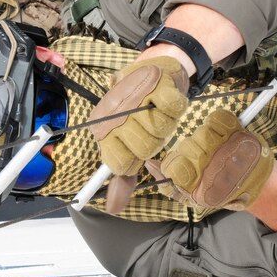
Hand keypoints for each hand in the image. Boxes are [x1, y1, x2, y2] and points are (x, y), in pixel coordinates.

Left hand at [87, 56, 189, 174]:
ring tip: (156, 112)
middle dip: (152, 142)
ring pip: (160, 130)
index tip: (134, 149)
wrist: (155, 68)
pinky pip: (173, 107)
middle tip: (147, 127)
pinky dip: (173, 107)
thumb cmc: (138, 111)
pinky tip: (164, 101)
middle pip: (144, 149)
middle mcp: (115, 111)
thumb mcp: (125, 142)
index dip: (133, 161)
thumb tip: (114, 207)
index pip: (119, 163)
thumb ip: (122, 175)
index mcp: (102, 127)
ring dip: (165, 124)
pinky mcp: (157, 82)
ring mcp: (135, 96)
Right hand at [146, 109, 272, 210]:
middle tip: (204, 156)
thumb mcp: (193, 196)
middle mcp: (213, 169)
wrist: (258, 186)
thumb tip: (149, 164)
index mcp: (199, 187)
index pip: (172, 166)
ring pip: (202, 132)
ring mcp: (228, 151)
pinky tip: (224, 133)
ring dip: (206, 136)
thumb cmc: (222, 190)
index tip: (184, 165)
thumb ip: (169, 184)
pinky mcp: (240, 136)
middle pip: (187, 146)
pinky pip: (220, 118)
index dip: (175, 163)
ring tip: (217, 147)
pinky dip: (219, 121)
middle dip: (193, 149)